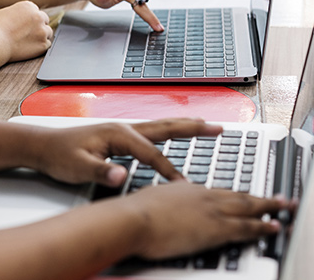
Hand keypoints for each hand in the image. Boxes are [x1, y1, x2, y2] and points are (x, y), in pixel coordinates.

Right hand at [0, 0, 52, 61]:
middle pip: (44, 21)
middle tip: (28, 34)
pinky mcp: (43, 44)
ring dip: (41, 36)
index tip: (26, 26)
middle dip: (38, 26)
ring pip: (48, 33)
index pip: (36, 12)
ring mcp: (43, 31)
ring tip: (28, 41)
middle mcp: (38, 16)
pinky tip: (30, 47)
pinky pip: (47, 45)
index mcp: (29, 6)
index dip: (31, 19)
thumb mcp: (5, 12)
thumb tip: (21, 17)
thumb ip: (18, 13)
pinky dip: (40, 47)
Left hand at [28, 118, 221, 186]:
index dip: (167, 170)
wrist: (41, 146)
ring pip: (160, 127)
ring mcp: (121, 130)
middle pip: (165, 127)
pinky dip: (169, 132)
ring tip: (206, 125)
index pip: (151, 154)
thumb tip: (120, 176)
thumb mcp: (77, 168)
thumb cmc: (58, 156)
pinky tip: (174, 135)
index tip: (181, 186)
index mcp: (117, 133)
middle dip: (192, 128)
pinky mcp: (118, 136)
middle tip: (218, 127)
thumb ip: (100, 172)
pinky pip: (151, 134)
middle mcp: (122, 127)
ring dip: (184, 126)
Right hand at [124, 183, 285, 258]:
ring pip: (248, 207)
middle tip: (277, 198)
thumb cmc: (134, 212)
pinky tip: (273, 227)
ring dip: (269, 208)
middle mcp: (202, 195)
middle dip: (260, 197)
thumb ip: (164, 199)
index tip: (242, 196)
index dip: (233, 194)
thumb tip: (163, 201)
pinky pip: (247, 227)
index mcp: (186, 188)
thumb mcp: (151, 199)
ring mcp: (211, 210)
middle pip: (238, 195)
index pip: (217, 192)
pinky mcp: (216, 228)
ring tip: (283, 208)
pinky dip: (263, 226)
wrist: (132, 219)